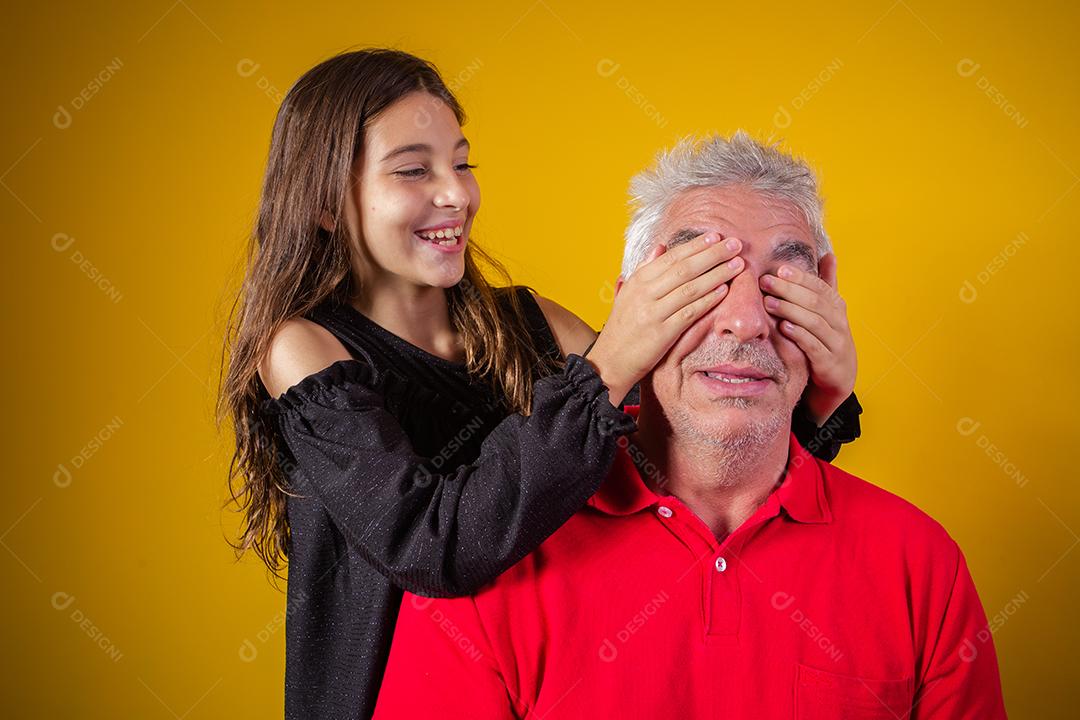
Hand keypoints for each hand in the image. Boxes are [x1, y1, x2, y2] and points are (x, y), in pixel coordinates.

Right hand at [586, 232, 745, 405]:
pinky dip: (708, 301)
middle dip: (713, 254)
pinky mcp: (661, 334)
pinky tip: (724, 291)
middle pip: (685, 268)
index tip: (716, 236)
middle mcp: (645, 293)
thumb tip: (661, 246)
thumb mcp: (628, 294)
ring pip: (690, 288)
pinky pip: (689, 313)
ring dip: (716, 274)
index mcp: (638, 281)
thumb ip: (645, 269)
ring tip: (737, 265)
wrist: (609, 361)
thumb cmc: (622, 327)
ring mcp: (653, 313)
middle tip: (735, 244)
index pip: (672, 257)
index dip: (696, 245)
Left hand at [759, 252, 856, 424]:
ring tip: (770, 302)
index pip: (819, 287)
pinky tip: (784, 328)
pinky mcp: (830, 364)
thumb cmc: (827, 340)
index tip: (779, 269)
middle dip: (790, 290)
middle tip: (765, 282)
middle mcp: (840, 323)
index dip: (800, 277)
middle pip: (815, 302)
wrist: (838, 379)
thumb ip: (826, 284)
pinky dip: (800, 336)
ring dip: (791, 310)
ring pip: (815, 322)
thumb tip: (829, 254)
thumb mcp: (828, 312)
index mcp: (837, 307)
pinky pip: (815, 347)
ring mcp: (837, 344)